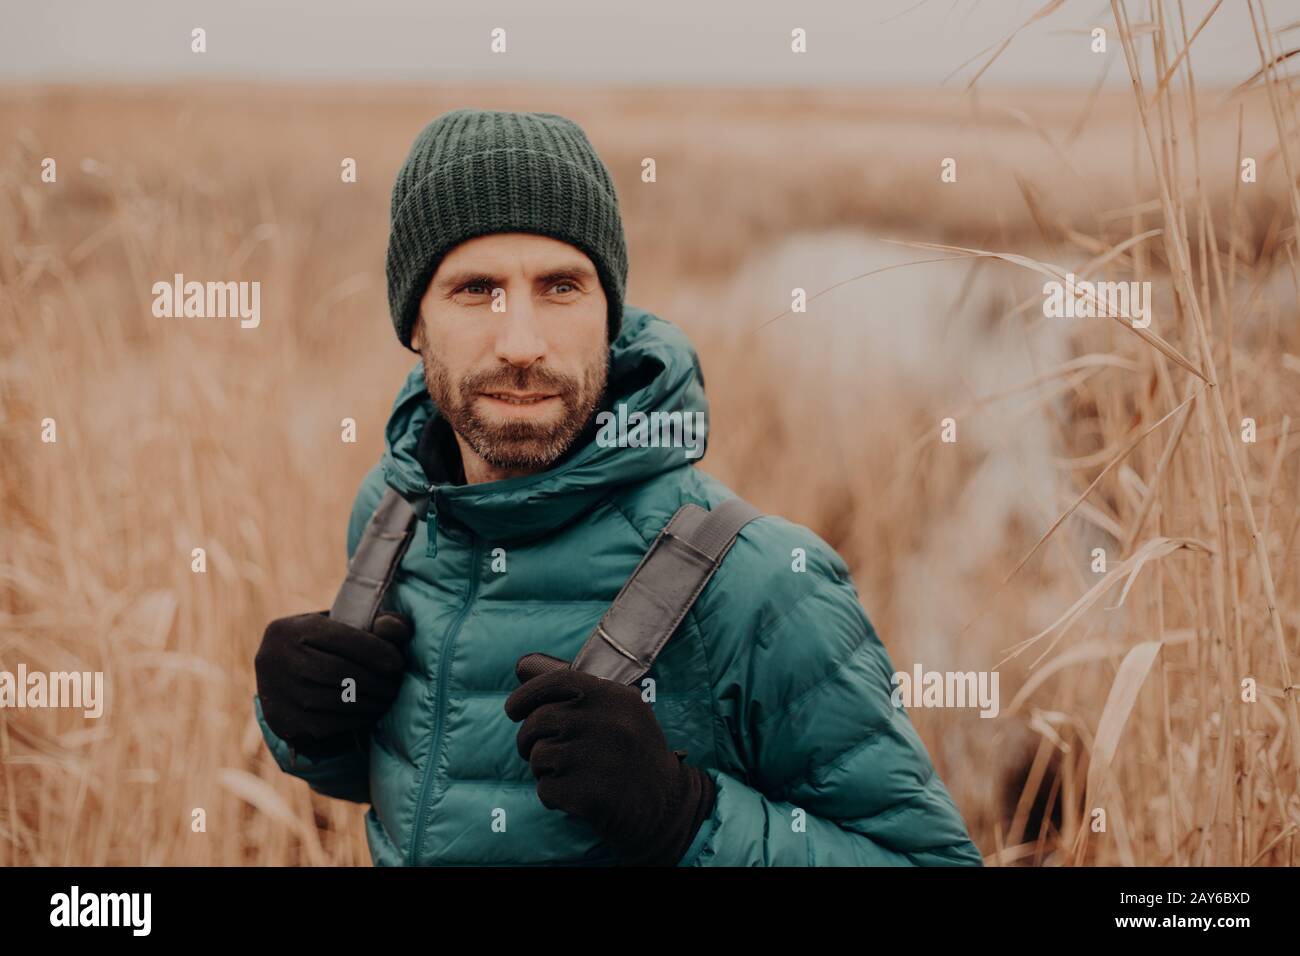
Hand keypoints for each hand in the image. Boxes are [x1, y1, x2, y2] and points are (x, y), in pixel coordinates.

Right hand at [255, 610, 412, 757]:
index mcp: (291, 630)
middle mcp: (276, 660)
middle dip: (375, 681)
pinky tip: (370, 713)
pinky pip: (328, 724)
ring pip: (335, 700)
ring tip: (387, 699)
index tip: (398, 663)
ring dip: (370, 703)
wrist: (273, 680)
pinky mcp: (283, 723)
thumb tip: (400, 627)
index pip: (340, 638)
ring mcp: (277, 694)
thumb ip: (372, 623)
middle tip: (396, 686)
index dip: (375, 651)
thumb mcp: (335, 626)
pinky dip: (356, 720)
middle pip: (338, 672)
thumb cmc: (317, 647)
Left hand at [504, 653, 715, 865]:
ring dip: (543, 770)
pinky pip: (545, 789)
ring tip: (567, 776)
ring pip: (539, 756)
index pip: (557, 681)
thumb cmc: (635, 756)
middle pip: (539, 721)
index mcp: (616, 697)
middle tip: (534, 753)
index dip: (526, 695)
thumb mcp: (622, 714)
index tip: (512, 710)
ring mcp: (597, 757)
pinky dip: (551, 796)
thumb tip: (521, 665)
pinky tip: (573, 797)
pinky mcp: (588, 793)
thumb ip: (578, 693)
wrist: (668, 809)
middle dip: (528, 740)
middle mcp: (607, 722)